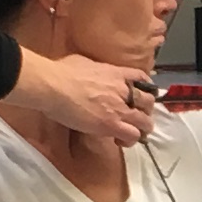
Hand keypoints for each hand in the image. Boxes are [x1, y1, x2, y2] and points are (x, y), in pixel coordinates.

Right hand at [11, 50, 157, 146]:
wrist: (53, 85)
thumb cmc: (61, 71)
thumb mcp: (84, 62)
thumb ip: (95, 69)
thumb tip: (90, 71)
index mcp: (116, 73)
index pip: (141, 77)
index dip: (146, 88)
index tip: (141, 96)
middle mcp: (123, 90)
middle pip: (149, 102)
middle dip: (145, 112)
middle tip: (136, 119)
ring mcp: (119, 108)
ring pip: (145, 122)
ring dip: (141, 129)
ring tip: (131, 134)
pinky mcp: (111, 124)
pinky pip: (132, 135)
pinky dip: (130, 140)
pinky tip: (118, 140)